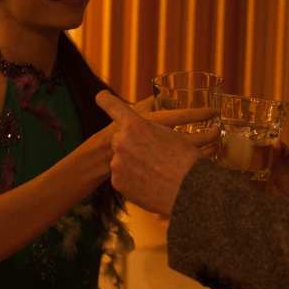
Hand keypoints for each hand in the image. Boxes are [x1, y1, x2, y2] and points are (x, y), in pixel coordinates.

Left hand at [96, 91, 217, 215]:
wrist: (188, 191)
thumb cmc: (187, 161)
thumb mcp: (174, 136)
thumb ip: (155, 131)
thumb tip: (153, 133)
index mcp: (136, 124)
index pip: (112, 105)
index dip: (106, 100)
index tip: (101, 97)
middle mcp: (122, 141)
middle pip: (120, 138)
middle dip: (131, 145)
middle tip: (149, 155)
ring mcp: (118, 162)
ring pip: (121, 159)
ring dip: (133, 163)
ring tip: (154, 172)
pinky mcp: (117, 182)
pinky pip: (122, 177)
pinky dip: (133, 179)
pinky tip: (148, 183)